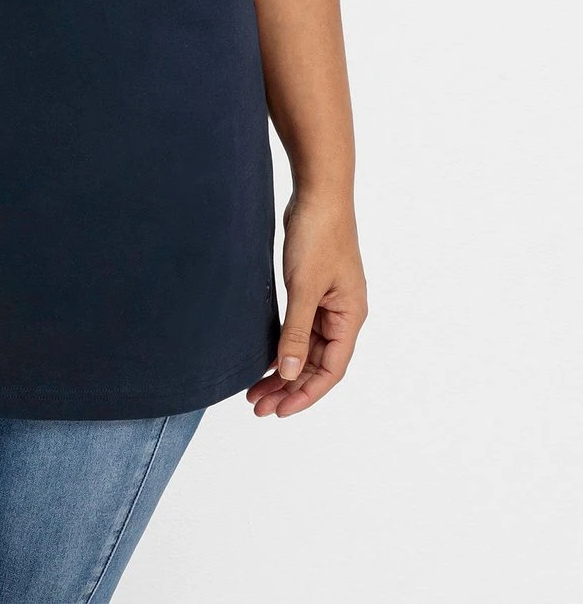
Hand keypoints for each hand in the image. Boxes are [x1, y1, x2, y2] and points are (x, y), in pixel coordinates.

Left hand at [247, 189, 367, 417]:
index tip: (278, 411)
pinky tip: (263, 357)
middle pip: (316, 363)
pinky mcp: (312, 289)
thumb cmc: (318, 235)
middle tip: (257, 405)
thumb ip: (296, 332)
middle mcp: (343, 314)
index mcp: (350, 317)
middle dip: (289, 387)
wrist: (318, 192)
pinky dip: (282, 344)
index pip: (330, 371)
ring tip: (255, 390)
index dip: (305, 394)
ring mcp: (328, 302)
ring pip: (306, 348)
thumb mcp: (304, 287)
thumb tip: (289, 374)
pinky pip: (299, 328)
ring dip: (283, 369)